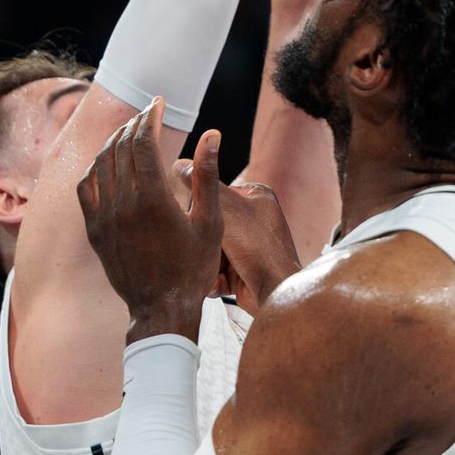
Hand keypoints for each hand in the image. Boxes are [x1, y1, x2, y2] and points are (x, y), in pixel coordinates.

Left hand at [77, 99, 222, 342]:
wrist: (161, 310)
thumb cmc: (193, 267)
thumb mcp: (210, 222)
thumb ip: (207, 175)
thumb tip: (212, 134)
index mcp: (153, 200)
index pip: (142, 142)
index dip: (149, 117)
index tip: (157, 103)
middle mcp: (123, 205)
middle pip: (120, 147)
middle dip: (133, 123)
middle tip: (146, 112)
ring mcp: (104, 218)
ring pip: (101, 164)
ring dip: (114, 141)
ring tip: (129, 130)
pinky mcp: (94, 231)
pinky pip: (86, 188)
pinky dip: (95, 167)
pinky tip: (107, 161)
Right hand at [170, 172, 300, 313]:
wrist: (274, 290)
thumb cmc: (256, 245)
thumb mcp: (225, 208)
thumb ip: (203, 185)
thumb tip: (179, 163)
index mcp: (256, 195)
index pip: (215, 194)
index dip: (201, 209)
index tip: (193, 221)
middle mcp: (255, 218)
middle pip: (211, 224)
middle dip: (205, 242)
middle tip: (203, 249)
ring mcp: (250, 245)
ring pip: (212, 249)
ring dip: (209, 262)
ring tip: (214, 269)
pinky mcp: (244, 269)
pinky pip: (217, 269)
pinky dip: (215, 278)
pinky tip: (220, 282)